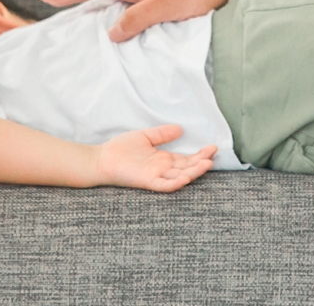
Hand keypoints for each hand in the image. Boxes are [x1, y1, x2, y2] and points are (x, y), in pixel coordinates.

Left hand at [92, 126, 218, 191]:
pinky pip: (163, 185)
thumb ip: (162, 134)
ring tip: (206, 164)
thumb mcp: (145, 136)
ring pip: (179, 177)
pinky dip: (175, 183)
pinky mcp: (147, 181)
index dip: (200, 154)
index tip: (212, 147)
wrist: (101, 159)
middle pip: (186, 168)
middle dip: (201, 162)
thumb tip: (180, 128)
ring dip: (193, 172)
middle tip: (213, 155)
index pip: (186, 159)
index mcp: (163, 160)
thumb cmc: (120, 149)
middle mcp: (162, 170)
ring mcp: (156, 176)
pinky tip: (185, 177)